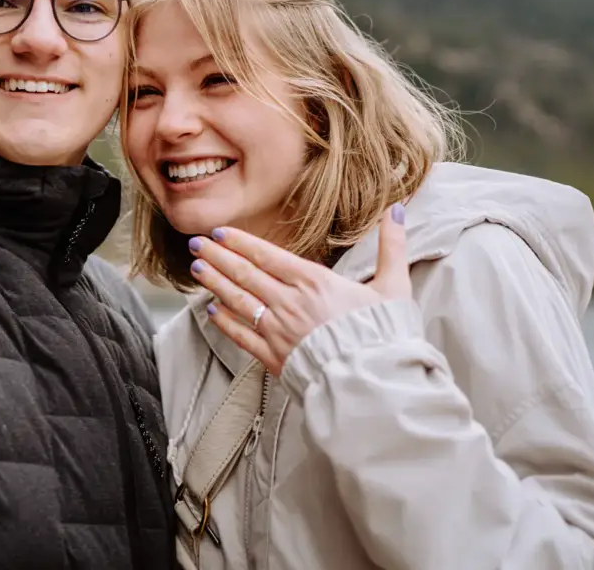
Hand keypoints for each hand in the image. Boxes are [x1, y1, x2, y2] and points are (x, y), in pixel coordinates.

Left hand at [187, 203, 412, 374]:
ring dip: (214, 283)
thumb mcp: (394, 286)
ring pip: (238, 301)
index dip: (240, 242)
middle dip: (218, 257)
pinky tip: (212, 311)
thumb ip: (392, 246)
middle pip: (245, 274)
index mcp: (315, 282)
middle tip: (195, 243)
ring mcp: (279, 331)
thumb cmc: (386, 335)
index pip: (267, 256)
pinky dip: (225, 322)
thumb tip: (398, 209)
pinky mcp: (275, 358)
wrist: (375, 382)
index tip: (219, 232)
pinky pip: (242, 336)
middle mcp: (290, 303)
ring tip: (196, 269)